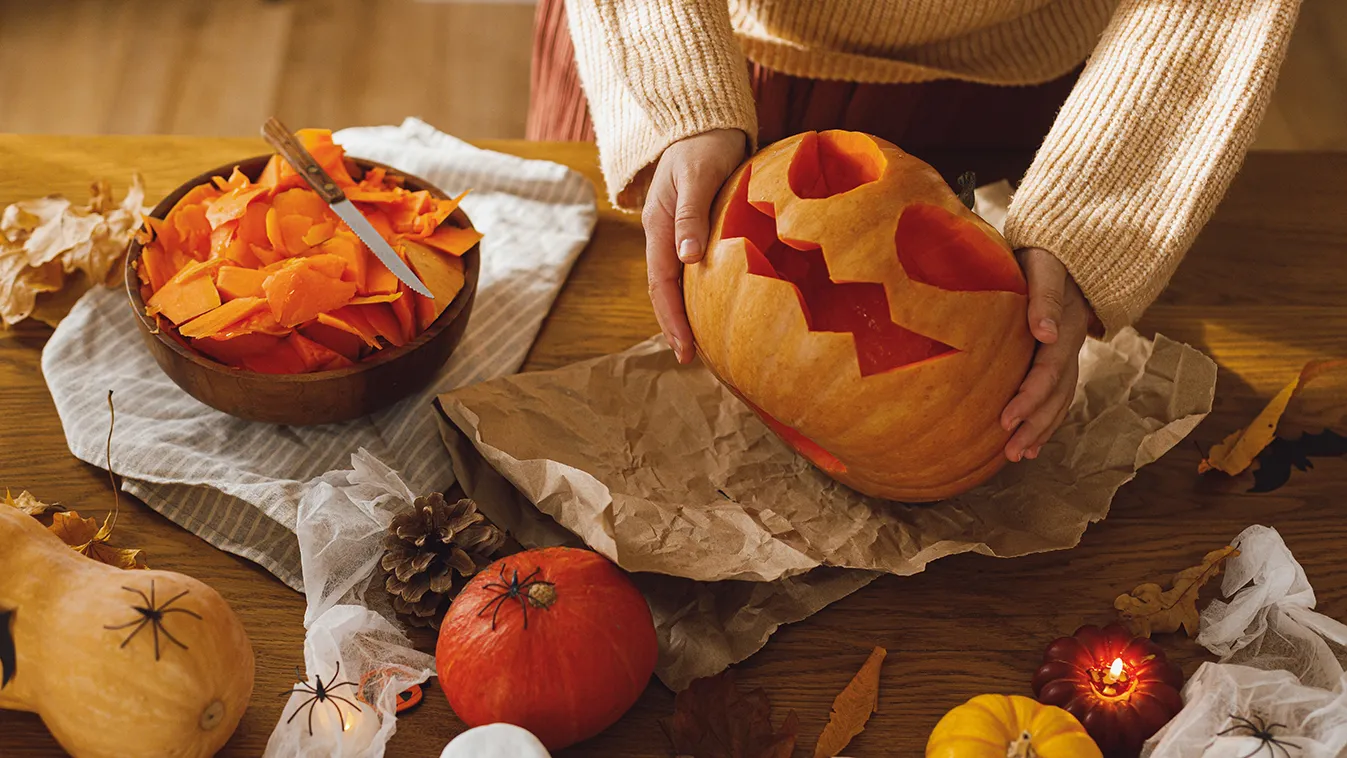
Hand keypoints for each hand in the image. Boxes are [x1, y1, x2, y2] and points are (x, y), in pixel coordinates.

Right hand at [642, 128, 747, 362]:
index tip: (684, 347)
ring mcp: (677, 233)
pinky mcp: (693, 229)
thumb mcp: (698, 176)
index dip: (671, 317)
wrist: (705, 122)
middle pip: (664, 289)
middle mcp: (664, 234)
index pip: (662, 282)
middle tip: (690, 358)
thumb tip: (688, 258)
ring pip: (677, 281)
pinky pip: (692, 269)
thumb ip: (692, 215)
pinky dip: (699, 293)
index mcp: (659, 225)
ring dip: (685, 312)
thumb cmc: (704, 145)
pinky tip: (712, 308)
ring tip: (699, 344)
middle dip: (674, 324)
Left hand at [999, 247, 1090, 461]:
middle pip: (1057, 393)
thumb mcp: (1043, 265)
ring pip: (1059, 398)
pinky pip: (1056, 393)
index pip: (1049, 370)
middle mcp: (1070, 343)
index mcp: (1065, 324)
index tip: (1005, 420)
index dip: (1029, 397)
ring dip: (1041, 428)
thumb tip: (1044, 332)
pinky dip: (1045, 419)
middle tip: (1011, 451)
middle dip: (1036, 424)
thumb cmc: (1045, 253)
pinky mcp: (1057, 355)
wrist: (1062, 247)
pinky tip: (1029, 442)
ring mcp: (1067, 351)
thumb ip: (1044, 296)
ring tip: (1019, 455)